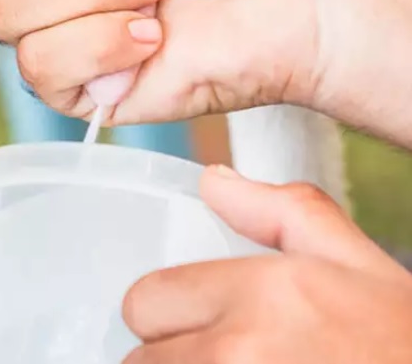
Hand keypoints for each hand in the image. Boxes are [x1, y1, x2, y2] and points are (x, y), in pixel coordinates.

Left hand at [122, 168, 411, 362]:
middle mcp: (236, 355)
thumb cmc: (403, 341)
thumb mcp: (358, 264)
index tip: (193, 322)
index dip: (166, 312)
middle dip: (173, 357)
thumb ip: (280, 211)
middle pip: (141, 359)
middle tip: (226, 357)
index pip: (144, 302)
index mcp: (259, 296)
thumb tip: (213, 181)